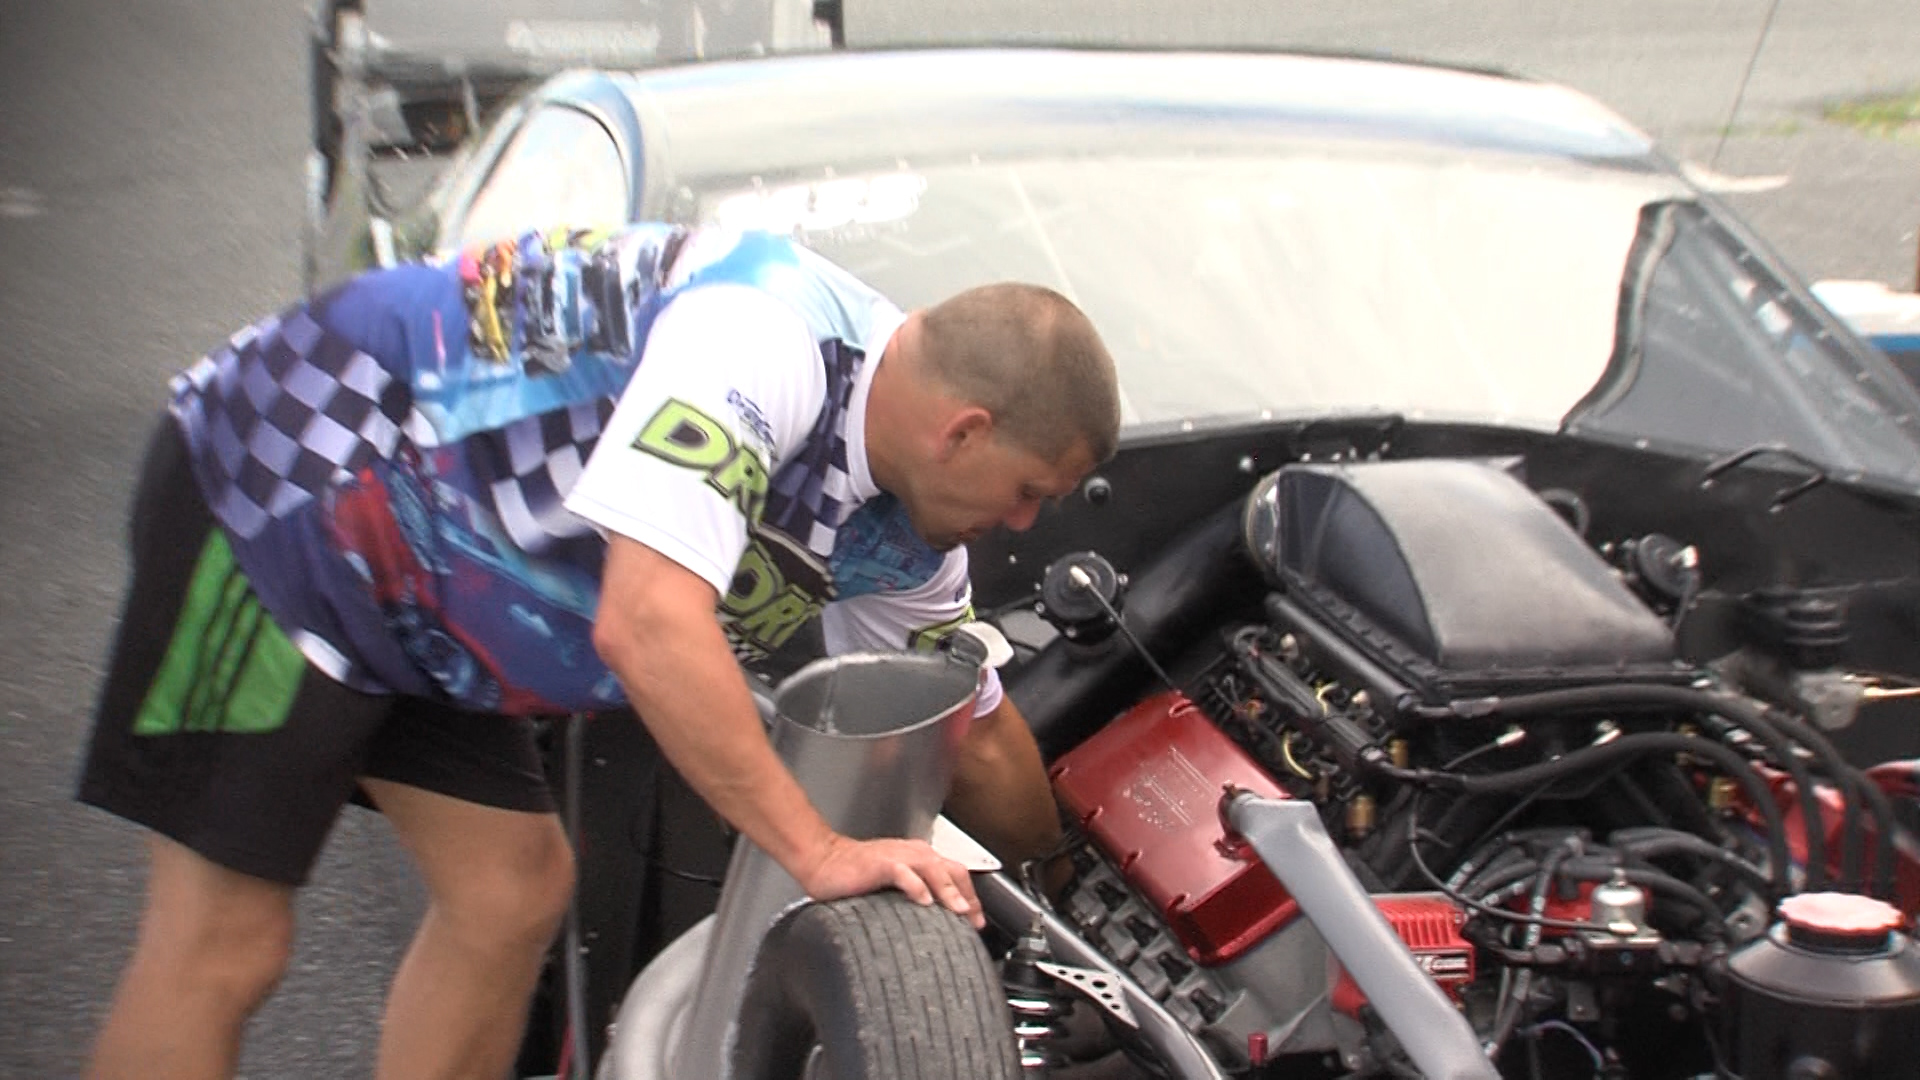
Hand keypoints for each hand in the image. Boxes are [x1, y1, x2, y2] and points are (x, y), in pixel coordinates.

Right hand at [796, 834, 985, 928]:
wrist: (822, 860)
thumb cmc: (854, 874)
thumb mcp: (891, 885)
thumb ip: (913, 895)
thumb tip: (934, 919)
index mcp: (919, 858)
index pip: (956, 874)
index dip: (971, 897)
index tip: (977, 922)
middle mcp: (913, 854)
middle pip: (951, 870)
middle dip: (967, 896)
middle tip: (974, 921)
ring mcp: (897, 857)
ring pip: (932, 868)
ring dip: (948, 890)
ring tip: (958, 910)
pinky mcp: (879, 863)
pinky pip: (902, 871)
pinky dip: (914, 885)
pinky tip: (923, 900)